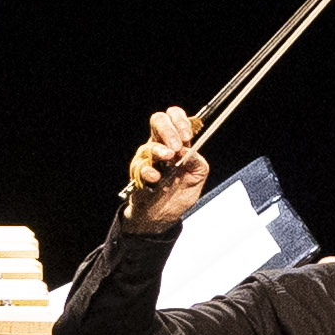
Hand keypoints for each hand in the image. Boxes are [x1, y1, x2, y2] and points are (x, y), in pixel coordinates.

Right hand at [120, 106, 209, 230]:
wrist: (162, 217)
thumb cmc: (178, 194)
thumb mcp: (198, 176)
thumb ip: (197, 161)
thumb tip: (189, 150)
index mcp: (176, 142)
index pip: (175, 118)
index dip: (181, 121)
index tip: (187, 136)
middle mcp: (160, 146)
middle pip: (158, 120)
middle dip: (168, 130)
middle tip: (177, 146)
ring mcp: (147, 158)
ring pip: (148, 144)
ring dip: (159, 149)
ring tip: (169, 157)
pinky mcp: (137, 174)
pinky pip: (139, 166)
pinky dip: (148, 171)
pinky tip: (156, 178)